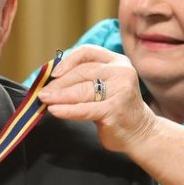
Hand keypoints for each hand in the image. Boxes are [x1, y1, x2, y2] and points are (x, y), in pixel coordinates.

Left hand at [38, 45, 156, 153]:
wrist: (140, 132)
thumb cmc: (115, 108)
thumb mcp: (104, 86)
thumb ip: (84, 79)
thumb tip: (50, 80)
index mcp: (117, 62)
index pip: (88, 52)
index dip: (68, 60)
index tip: (53, 73)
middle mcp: (121, 73)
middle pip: (83, 72)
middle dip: (59, 83)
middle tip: (43, 92)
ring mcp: (120, 91)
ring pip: (82, 90)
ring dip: (60, 96)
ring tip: (45, 100)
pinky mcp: (115, 110)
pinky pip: (85, 109)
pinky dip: (67, 110)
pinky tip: (55, 110)